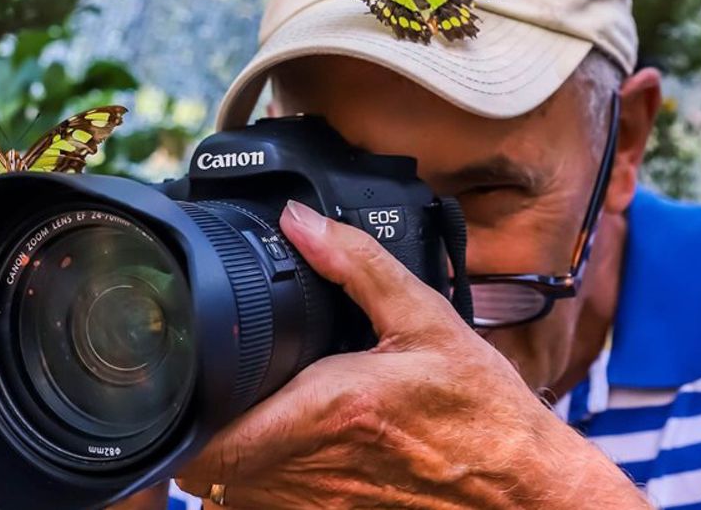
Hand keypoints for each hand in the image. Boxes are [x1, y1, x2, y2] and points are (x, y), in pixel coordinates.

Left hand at [175, 200, 649, 508]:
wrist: (523, 487)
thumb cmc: (480, 411)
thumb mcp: (424, 320)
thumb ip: (354, 264)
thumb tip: (298, 220)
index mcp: (325, 409)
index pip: (210, 439)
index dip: (178, 419)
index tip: (178, 385)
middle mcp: (311, 467)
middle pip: (205, 468)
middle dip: (197, 426)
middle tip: (208, 388)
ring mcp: (317, 506)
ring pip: (227, 495)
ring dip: (224, 456)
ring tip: (242, 414)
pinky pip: (262, 508)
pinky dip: (258, 482)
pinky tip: (283, 448)